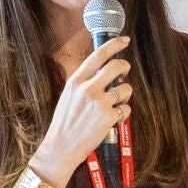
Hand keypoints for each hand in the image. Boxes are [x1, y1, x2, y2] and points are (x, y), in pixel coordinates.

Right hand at [30, 36, 130, 186]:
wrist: (61, 147)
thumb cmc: (65, 122)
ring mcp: (99, 102)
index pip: (98, 55)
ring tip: (113, 104)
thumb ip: (84, 82)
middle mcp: (88, 88)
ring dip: (125, 95)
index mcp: (76, 80)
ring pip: (126, 88)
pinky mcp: (108, 117)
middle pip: (117, 66)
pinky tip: (111, 119)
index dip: (114, 44)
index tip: (124, 40)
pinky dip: (122, 114)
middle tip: (124, 71)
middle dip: (125, 67)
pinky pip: (126, 109)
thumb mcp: (69, 95)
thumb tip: (103, 70)